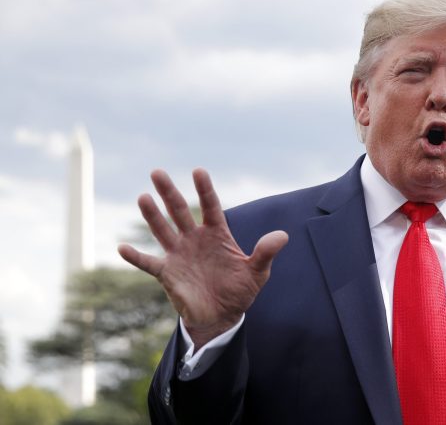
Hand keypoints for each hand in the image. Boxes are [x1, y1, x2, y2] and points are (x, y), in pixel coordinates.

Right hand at [117, 168, 287, 347]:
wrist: (221, 316)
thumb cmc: (239, 291)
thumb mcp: (257, 273)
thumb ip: (265, 253)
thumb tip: (282, 236)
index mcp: (216, 234)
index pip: (210, 206)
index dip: (204, 189)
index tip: (198, 171)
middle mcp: (194, 239)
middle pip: (180, 211)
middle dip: (169, 192)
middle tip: (157, 172)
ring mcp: (178, 254)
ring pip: (162, 230)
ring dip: (152, 215)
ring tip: (143, 197)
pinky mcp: (167, 273)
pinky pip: (147, 263)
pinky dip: (135, 256)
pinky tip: (121, 247)